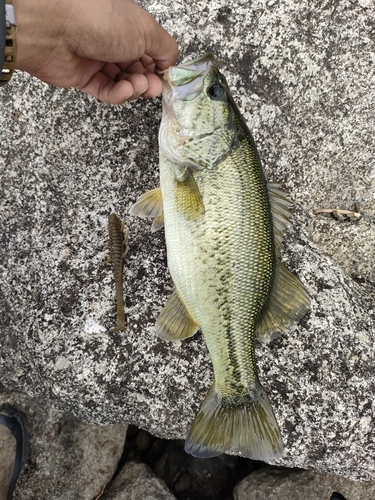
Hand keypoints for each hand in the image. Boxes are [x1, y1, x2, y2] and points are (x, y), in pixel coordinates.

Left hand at [12, 0, 177, 103]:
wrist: (55, 27)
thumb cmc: (100, 19)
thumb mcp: (146, 29)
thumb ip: (165, 48)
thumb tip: (171, 64)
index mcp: (127, 24)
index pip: (149, 50)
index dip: (159, 65)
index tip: (166, 77)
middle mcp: (112, 40)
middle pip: (137, 68)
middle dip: (148, 80)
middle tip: (153, 87)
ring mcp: (97, 59)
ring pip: (123, 82)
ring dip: (134, 88)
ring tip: (137, 87)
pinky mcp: (83, 78)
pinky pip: (106, 91)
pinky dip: (118, 94)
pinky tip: (125, 90)